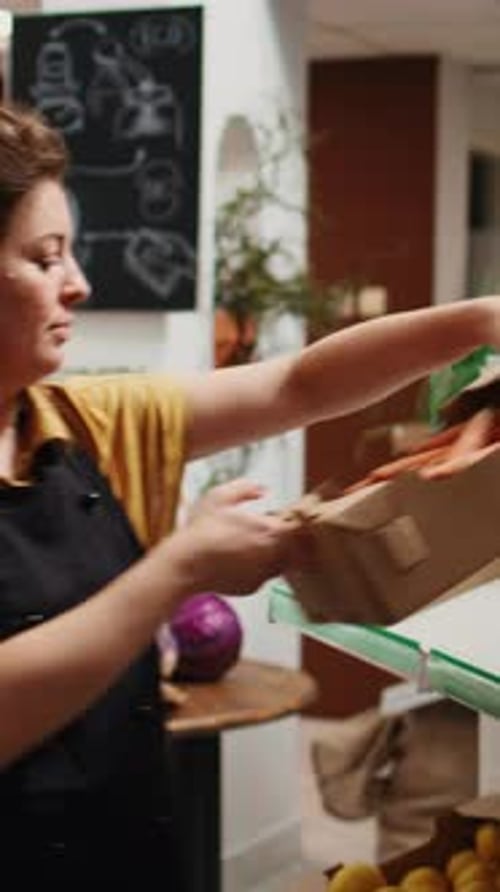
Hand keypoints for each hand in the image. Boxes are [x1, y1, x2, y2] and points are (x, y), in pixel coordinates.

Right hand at [171, 478, 295, 595]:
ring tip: (249, 543)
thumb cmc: (201, 531)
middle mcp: (272, 555)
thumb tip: (263, 490)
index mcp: (270, 531)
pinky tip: (237, 559)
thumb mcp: (220, 496)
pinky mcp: (252, 587)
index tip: (279, 515)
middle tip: (264, 528)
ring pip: (279, 562)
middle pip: (293, 546)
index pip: (298, 526)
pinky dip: (256, 567)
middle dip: (283, 536)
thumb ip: (245, 489)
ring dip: (272, 552)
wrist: (185, 564)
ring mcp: (263, 574)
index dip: (290, 519)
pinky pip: (263, 575)